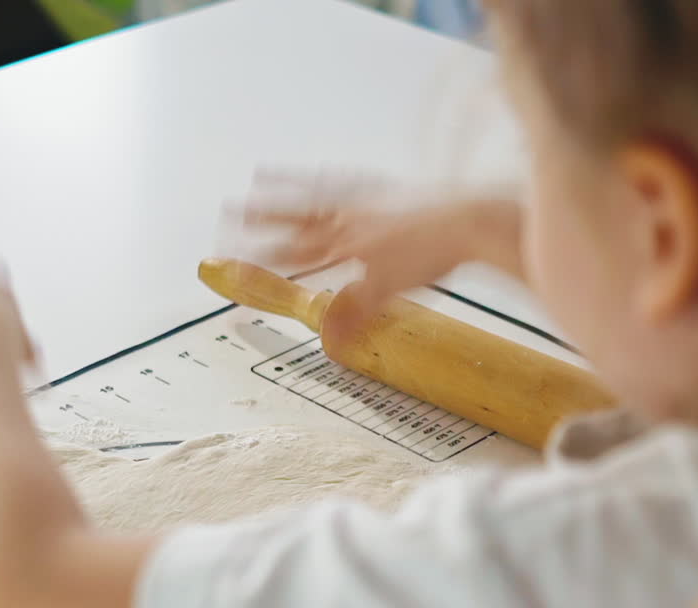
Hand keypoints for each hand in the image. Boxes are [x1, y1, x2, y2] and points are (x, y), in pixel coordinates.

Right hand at [239, 169, 523, 337]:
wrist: (470, 219)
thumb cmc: (433, 253)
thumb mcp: (389, 291)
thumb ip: (354, 313)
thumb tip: (326, 342)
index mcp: (344, 242)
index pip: (291, 253)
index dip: (259, 259)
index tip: (231, 263)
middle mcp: (349, 216)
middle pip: (293, 217)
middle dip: (258, 218)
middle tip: (227, 213)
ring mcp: (367, 200)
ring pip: (314, 193)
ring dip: (285, 188)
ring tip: (259, 177)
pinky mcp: (388, 190)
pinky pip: (347, 181)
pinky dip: (329, 178)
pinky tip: (322, 175)